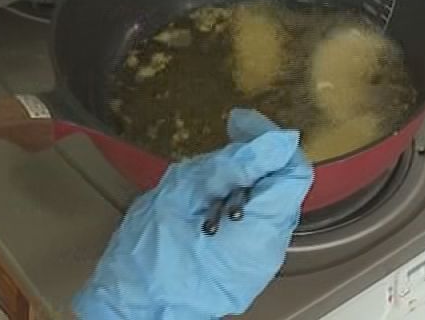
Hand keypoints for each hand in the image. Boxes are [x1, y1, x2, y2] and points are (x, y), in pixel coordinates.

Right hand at [74, 110, 313, 319]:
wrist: (131, 307)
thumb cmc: (148, 252)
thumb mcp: (181, 195)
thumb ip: (230, 167)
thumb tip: (274, 141)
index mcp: (260, 231)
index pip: (293, 173)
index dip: (271, 141)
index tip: (238, 123)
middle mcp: (270, 249)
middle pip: (281, 188)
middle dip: (255, 161)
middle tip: (221, 142)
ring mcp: (259, 263)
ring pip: (266, 205)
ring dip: (242, 183)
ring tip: (208, 177)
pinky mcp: (244, 268)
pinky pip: (252, 225)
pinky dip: (234, 204)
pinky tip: (206, 202)